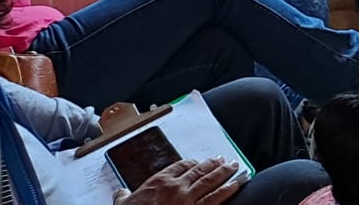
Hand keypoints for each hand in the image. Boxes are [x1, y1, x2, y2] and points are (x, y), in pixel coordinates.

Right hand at [112, 157, 242, 204]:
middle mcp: (176, 187)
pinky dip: (228, 190)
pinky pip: (215, 198)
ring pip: (210, 181)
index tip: (197, 161)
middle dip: (212, 164)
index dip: (191, 163)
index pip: (180, 166)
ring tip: (234, 166)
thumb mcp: (123, 203)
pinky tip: (236, 184)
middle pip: (199, 170)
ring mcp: (187, 199)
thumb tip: (121, 192)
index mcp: (159, 181)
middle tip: (222, 158)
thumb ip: (124, 196)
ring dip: (224, 172)